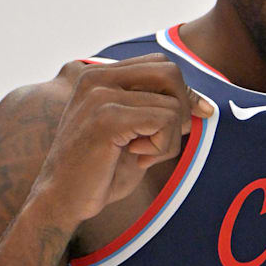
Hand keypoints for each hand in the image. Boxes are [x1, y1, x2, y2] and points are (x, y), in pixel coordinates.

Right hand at [29, 53, 213, 226]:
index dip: (182, 93)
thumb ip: (157, 111)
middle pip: (169, 72)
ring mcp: (100, 95)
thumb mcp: (132, 133)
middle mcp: (97, 78)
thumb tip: (203, 105)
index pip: (160, 65)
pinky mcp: (108, 117)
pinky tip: (137, 157)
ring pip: (172, 103)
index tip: (188, 121)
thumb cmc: (99, 172)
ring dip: (168, 138)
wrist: (62, 201)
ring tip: (141, 153)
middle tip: (162, 140)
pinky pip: (165, 121)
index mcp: (99, 76)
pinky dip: (162, 147)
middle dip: (181, 108)